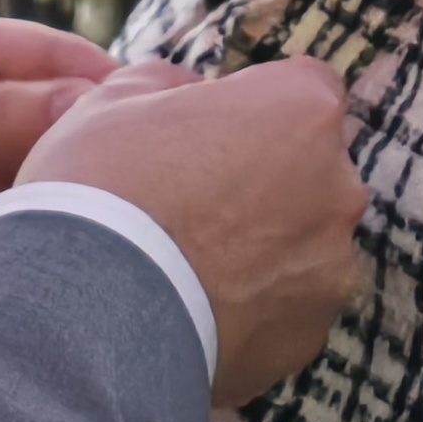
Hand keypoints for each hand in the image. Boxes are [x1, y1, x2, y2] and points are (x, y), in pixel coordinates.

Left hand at [0, 16, 111, 376]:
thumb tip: (87, 101)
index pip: (59, 58)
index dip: (103, 85)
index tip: (146, 119)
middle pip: (76, 119)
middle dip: (105, 146)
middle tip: (144, 180)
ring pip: (73, 177)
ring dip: (91, 199)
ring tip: (123, 225)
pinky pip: (54, 232)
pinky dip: (71, 242)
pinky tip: (93, 258)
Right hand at [18, 58, 368, 408]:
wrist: (85, 314)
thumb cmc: (102, 187)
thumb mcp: (117, 99)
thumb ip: (170, 83)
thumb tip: (185, 92)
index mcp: (302, 109)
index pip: (307, 88)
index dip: (257, 106)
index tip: (214, 128)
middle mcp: (337, 186)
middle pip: (314, 169)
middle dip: (269, 178)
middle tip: (196, 199)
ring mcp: (330, 268)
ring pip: (305, 244)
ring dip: (265, 247)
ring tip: (191, 265)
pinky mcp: (309, 338)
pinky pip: (287, 308)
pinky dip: (254, 308)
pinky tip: (196, 311)